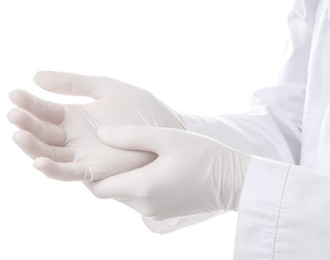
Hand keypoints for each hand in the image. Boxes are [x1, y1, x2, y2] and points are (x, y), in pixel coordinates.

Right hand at [8, 71, 184, 180]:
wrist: (165, 126)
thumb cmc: (140, 107)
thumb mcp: (106, 88)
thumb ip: (74, 83)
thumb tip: (36, 77)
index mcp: (75, 117)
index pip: (45, 111)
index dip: (30, 104)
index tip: (15, 94)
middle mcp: (75, 138)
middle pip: (43, 134)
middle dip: (28, 125)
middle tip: (15, 114)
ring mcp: (84, 155)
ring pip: (51, 155)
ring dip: (34, 148)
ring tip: (19, 135)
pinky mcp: (97, 169)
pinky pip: (72, 173)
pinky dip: (54, 170)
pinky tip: (39, 161)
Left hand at [86, 125, 249, 219]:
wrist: (234, 180)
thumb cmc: (204, 155)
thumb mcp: (166, 137)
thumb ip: (130, 136)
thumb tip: (101, 135)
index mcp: (142, 186)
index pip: (98, 186)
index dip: (88, 171)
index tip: (88, 152)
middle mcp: (144, 205)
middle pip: (110, 191)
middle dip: (104, 173)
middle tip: (106, 148)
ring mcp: (154, 211)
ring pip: (124, 194)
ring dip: (121, 177)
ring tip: (128, 155)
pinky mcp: (163, 212)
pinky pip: (139, 198)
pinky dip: (135, 184)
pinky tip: (147, 166)